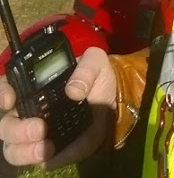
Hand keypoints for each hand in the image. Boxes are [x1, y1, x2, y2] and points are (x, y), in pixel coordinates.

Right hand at [0, 47, 116, 170]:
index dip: (2, 93)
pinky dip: (46, 160)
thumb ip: (86, 70)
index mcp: (31, 85)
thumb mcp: (95, 62)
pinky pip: (41, 161)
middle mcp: (27, 110)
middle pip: (6, 124)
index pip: (5, 88)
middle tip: (40, 128)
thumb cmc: (95, 77)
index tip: (10, 99)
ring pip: (13, 149)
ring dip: (24, 151)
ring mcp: (36, 134)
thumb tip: (73, 90)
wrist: (111, 101)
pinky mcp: (51, 151)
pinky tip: (56, 154)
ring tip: (45, 147)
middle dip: (17, 130)